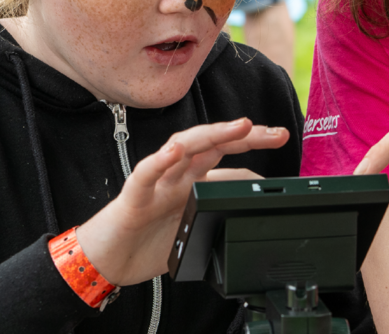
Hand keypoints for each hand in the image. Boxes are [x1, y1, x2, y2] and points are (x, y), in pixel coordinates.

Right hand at [76, 118, 287, 285]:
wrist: (106, 262)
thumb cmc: (147, 242)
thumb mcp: (195, 229)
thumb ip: (219, 215)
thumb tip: (254, 212)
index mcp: (195, 183)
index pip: (230, 160)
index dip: (255, 152)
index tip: (282, 141)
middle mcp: (178, 176)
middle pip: (214, 144)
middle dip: (247, 135)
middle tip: (278, 132)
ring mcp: (158, 184)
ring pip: (184, 148)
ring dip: (213, 134)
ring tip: (241, 126)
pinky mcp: (133, 199)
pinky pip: (145, 176)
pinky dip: (158, 162)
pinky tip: (174, 151)